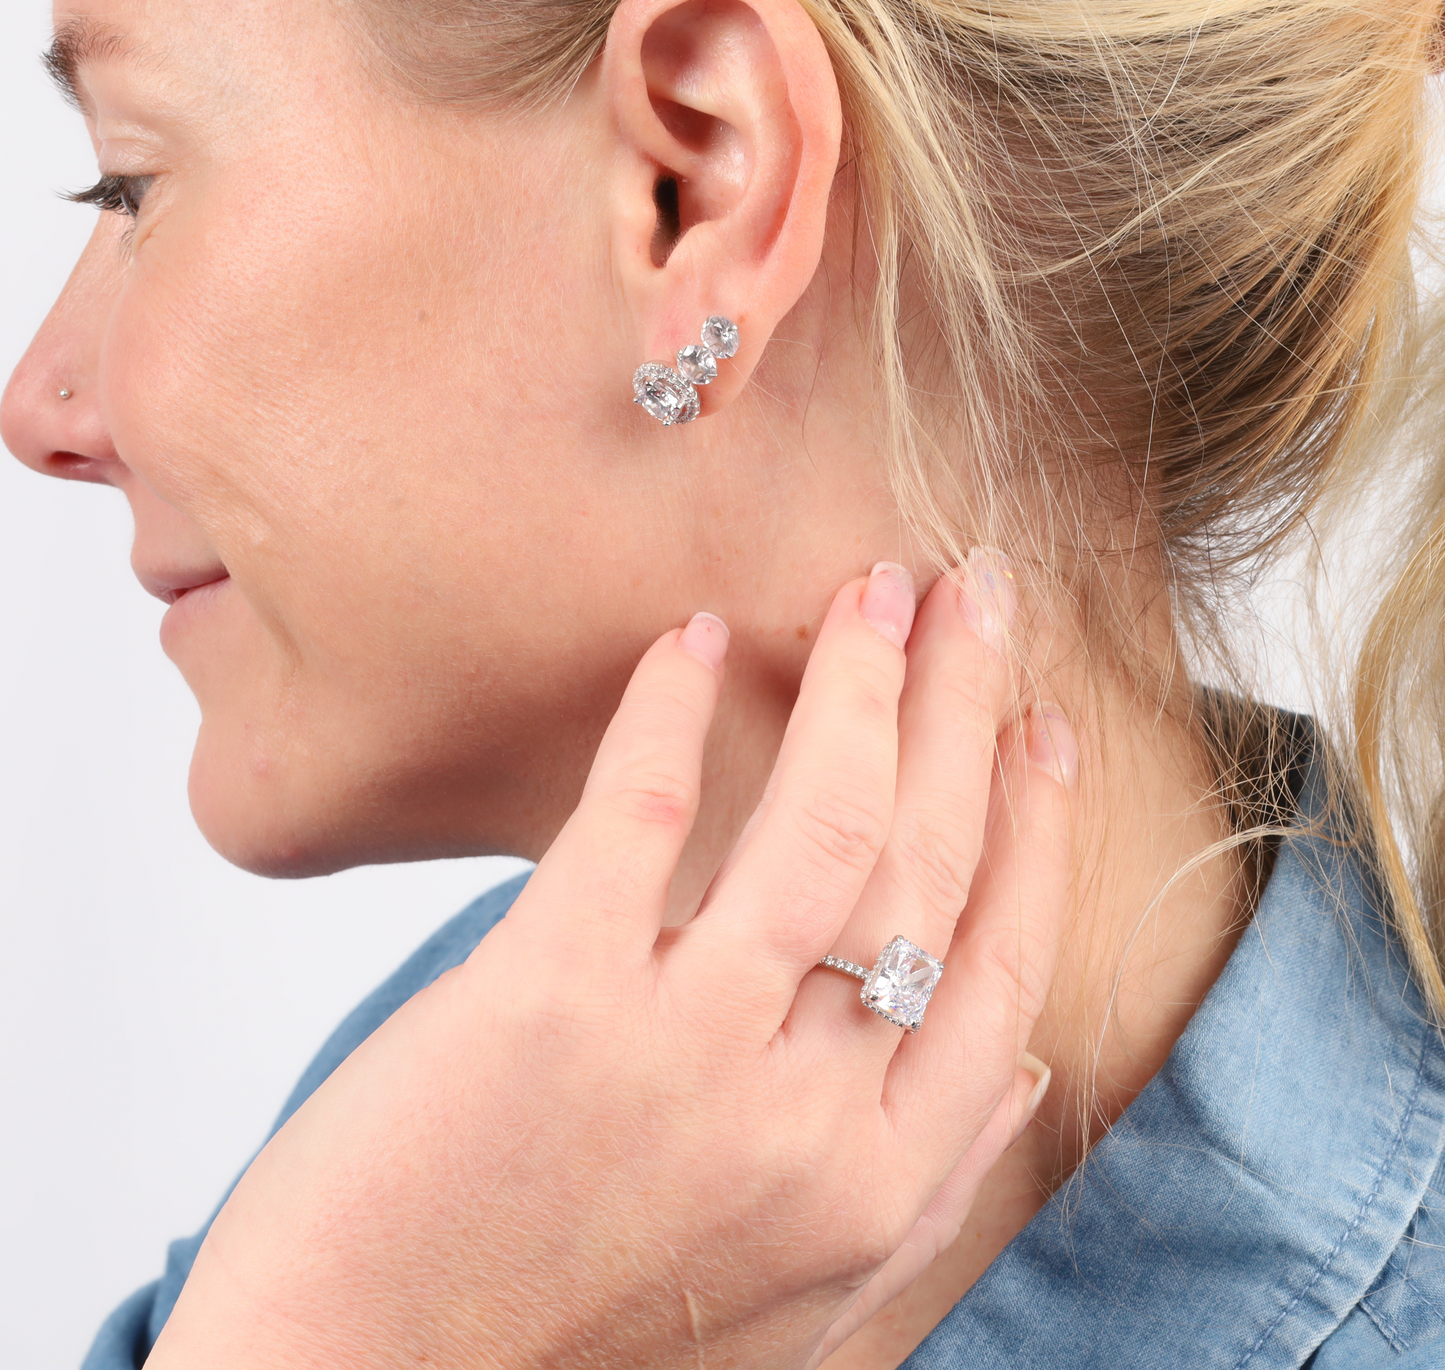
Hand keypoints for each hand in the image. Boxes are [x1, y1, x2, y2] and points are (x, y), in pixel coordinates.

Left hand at [147, 561, 1076, 1369]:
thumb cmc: (579, 1328)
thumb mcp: (801, 1292)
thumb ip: (931, 1183)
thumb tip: (1027, 1060)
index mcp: (878, 1180)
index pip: (1003, 962)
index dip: (1035, 824)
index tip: (1037, 722)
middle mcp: (806, 1114)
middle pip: (930, 861)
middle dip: (969, 704)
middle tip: (979, 592)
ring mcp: (682, 1050)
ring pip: (827, 823)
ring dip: (866, 681)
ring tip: (877, 587)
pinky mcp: (552, 993)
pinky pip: (643, 810)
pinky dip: (672, 709)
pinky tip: (693, 641)